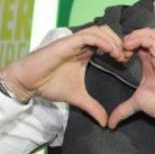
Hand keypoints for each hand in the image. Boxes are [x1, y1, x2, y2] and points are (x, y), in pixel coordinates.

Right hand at [0, 25, 129, 125]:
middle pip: (107, 32)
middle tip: (126, 57)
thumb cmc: (49, 85)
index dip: (120, 48)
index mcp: (85, 51)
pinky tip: (109, 51)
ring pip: (99, 30)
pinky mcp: (66, 42)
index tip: (127, 61)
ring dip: (112, 40)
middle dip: (119, 42)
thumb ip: (92, 107)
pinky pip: (88, 36)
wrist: (28, 83)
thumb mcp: (77, 97)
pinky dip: (102, 40)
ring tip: (119, 54)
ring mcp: (74, 41)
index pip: (108, 42)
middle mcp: (81, 44)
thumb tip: (104, 123)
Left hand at [107, 28, 154, 130]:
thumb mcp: (138, 104)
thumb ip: (123, 110)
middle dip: (127, 39)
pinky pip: (150, 39)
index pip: (137, 43)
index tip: (116, 58)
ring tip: (124, 49)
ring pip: (148, 32)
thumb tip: (109, 124)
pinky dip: (138, 40)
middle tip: (118, 52)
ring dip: (133, 37)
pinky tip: (128, 49)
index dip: (124, 46)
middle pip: (143, 33)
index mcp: (149, 62)